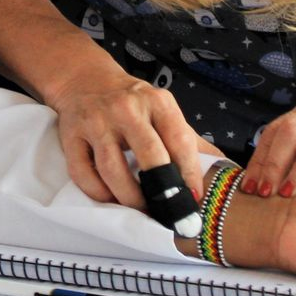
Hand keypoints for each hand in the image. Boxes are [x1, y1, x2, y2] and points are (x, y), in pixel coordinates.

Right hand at [41, 63, 218, 208]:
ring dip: (130, 198)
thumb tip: (224, 168)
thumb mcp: (163, 110)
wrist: (85, 80)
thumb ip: (190, 139)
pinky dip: (99, 194)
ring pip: (113, 171)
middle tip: (172, 215)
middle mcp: (127, 109)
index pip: (180, 142)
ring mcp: (96, 122)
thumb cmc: (132, 102)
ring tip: (142, 209)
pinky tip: (111, 199)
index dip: (190, 175)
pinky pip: (83, 174)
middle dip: (164, 193)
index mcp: (157, 102)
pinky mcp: (71, 135)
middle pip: (150, 157)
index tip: (194, 200)